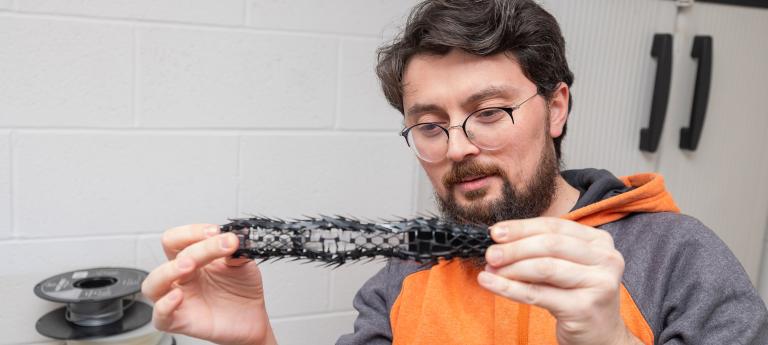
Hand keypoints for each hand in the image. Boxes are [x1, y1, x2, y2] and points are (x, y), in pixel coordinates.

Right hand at [141, 224, 276, 344]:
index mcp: (193, 258)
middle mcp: (182, 276)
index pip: (178, 239)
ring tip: (189, 265)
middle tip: (216, 244)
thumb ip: (236, 252)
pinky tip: (178, 296)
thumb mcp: (242, 264)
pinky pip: (160, 317)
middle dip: (192, 246)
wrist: (252, 317)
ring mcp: (179, 298)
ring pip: (153, 284)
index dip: (193, 231)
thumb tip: (231, 239)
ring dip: (169, 271)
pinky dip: (164, 305)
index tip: (216, 231)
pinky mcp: (180, 321)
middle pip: (170, 255)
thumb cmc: (242, 289)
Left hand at [477, 218, 641, 344]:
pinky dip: (509, 288)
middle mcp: (606, 259)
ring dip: (511, 268)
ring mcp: (599, 283)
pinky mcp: (584, 308)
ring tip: (490, 269)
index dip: (522, 228)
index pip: (554, 226)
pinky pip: (538, 294)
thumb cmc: (577, 295)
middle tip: (490, 253)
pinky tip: (489, 283)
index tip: (495, 232)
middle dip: (514, 247)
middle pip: (550, 244)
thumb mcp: (565, 266)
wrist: (601, 335)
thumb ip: (541, 251)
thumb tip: (500, 242)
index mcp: (600, 241)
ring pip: (544, 268)